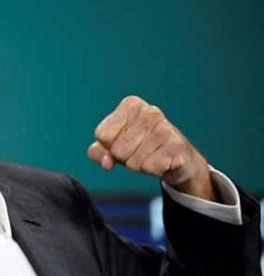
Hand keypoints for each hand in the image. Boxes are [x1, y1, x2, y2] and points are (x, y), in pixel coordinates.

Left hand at [87, 96, 216, 200]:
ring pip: (133, 162)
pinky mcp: (176, 146)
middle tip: (140, 151)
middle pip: (117, 150)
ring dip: (139, 165)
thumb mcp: (113, 145)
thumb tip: (107, 162)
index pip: (102, 135)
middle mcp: (149, 112)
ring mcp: (165, 128)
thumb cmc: (141, 147)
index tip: (124, 142)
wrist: (177, 157)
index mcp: (131, 105)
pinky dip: (153, 170)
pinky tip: (163, 161)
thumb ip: (98, 152)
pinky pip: (150, 168)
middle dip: (125, 158)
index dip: (109, 146)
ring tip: (152, 155)